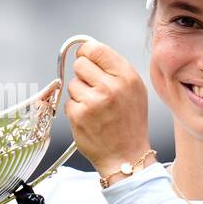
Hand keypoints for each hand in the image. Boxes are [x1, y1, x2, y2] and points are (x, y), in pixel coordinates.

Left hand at [65, 39, 150, 180]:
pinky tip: (90, 119)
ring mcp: (93, 101)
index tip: (87, 59)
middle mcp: (110, 87)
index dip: (87, 52)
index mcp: (127, 76)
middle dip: (83, 74)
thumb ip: (114, 67)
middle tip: (94, 89)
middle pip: (80, 63)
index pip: (95, 48)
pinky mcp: (78, 115)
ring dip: (79, 94)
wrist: (126, 156)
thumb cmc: (130, 122)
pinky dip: (76, 109)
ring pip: (73, 83)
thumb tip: (88, 48)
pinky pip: (68, 101)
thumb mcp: (134, 89)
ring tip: (95, 108)